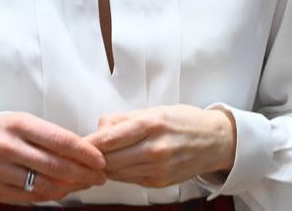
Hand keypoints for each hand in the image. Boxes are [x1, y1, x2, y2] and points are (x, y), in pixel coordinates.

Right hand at [0, 112, 106, 203]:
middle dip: (83, 173)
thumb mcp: (27, 122)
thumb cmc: (8, 131)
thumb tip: (85, 153)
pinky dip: (53, 195)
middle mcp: (7, 147)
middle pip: (54, 165)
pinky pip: (31, 197)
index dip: (84, 152)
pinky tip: (65, 190)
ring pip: (44, 184)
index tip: (100, 160)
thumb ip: (52, 136)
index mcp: (19, 124)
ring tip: (86, 183)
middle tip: (100, 176)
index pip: (60, 140)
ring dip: (71, 187)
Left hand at [85, 105, 236, 188]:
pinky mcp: (159, 182)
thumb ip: (125, 119)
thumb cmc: (185, 121)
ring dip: (105, 166)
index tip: (76, 144)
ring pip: (116, 172)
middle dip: (94, 157)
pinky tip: (121, 164)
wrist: (216, 141)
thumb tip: (100, 127)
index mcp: (151, 124)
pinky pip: (129, 179)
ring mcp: (157, 168)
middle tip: (83, 154)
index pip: (109, 139)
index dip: (89, 144)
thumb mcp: (157, 110)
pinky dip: (120, 173)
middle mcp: (154, 148)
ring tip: (101, 159)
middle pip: (109, 159)